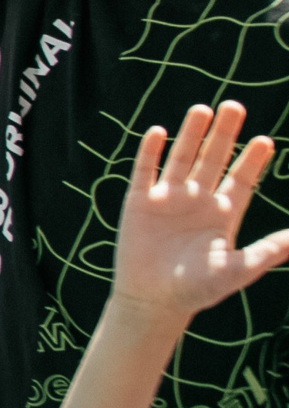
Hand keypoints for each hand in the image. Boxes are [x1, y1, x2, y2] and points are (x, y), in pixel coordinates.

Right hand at [109, 101, 288, 328]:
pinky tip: (159, 133)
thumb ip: (268, 251)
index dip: (253, 160)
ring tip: (203, 109)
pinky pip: (145, 171)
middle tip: (235, 106)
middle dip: (225, 134)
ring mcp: (168, 198)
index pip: (241, 179)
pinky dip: (151, 152)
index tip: (265, 141)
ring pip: (182, 158)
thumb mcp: (238, 269)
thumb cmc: (198, 290)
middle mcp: (198, 200)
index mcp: (223, 214)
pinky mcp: (139, 202)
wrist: (153, 301)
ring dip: (192, 134)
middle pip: (213, 159)